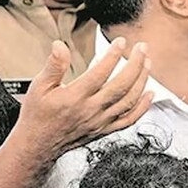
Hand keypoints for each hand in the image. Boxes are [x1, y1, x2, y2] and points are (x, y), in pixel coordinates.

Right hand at [16, 39, 152, 159]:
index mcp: (75, 97)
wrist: (38, 145)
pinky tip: (150, 93)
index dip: (113, 55)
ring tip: (147, 63)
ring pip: (129, 101)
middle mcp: (91, 110)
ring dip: (142, 81)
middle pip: (121, 85)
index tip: (121, 41)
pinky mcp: (106, 130)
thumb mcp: (38, 86)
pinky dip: (143, 107)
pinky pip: (130, 120)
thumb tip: (60, 45)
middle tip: (142, 48)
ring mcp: (101, 122)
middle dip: (136, 64)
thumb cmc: (38, 115)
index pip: (100, 73)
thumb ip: (53, 66)